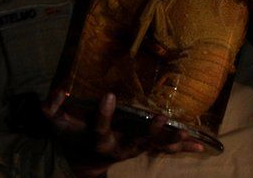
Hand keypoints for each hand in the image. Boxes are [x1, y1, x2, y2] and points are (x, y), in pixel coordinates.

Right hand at [43, 91, 203, 176]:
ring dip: (171, 140)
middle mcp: (119, 147)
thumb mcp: (56, 124)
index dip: (103, 114)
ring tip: (188, 133)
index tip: (107, 95)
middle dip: (149, 132)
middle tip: (160, 118)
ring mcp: (134, 149)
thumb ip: (52, 108)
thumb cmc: (71, 137)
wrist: (84, 161)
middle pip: (136, 142)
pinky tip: (201, 145)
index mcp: (99, 140)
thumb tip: (58, 90)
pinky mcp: (144, 148)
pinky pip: (165, 149)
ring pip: (155, 146)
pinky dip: (181, 147)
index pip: (99, 128)